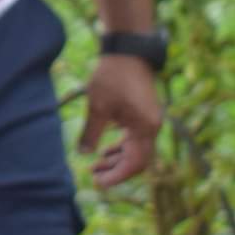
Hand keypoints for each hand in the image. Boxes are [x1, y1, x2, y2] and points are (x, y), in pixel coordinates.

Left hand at [77, 54, 163, 188]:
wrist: (128, 51)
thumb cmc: (113, 77)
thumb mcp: (98, 106)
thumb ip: (91, 133)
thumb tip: (83, 154)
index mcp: (145, 128)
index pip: (135, 163)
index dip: (117, 176)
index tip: (99, 183)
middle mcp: (152, 127)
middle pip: (137, 160)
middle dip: (116, 170)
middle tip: (93, 175)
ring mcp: (149, 121)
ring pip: (136, 150)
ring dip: (117, 159)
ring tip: (94, 166)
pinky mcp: (144, 115)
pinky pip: (135, 139)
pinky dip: (121, 147)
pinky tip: (105, 151)